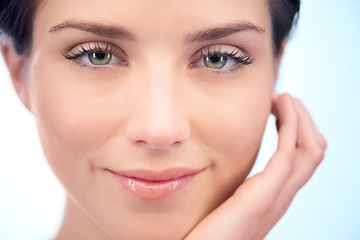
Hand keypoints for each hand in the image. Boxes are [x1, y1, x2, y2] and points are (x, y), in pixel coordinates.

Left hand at [185, 93, 326, 239]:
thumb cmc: (206, 234)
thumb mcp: (226, 203)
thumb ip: (235, 188)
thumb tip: (228, 169)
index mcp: (273, 197)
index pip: (301, 160)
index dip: (298, 130)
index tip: (279, 108)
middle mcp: (281, 198)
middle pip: (313, 151)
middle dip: (304, 120)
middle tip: (285, 99)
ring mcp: (276, 198)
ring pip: (310, 150)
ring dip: (300, 118)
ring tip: (284, 98)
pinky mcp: (262, 197)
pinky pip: (288, 153)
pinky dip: (289, 125)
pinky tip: (279, 106)